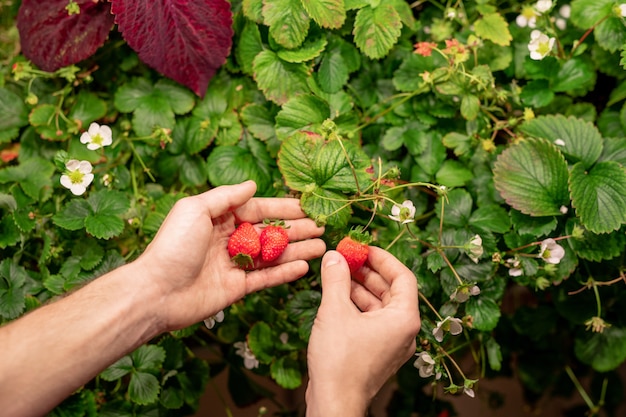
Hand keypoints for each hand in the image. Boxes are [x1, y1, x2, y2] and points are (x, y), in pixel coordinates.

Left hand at [134, 180, 325, 331]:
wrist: (156, 291)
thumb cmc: (173, 246)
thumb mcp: (195, 209)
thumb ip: (226, 196)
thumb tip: (253, 184)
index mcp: (219, 218)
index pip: (259, 209)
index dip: (283, 208)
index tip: (307, 207)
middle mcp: (229, 239)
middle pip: (270, 232)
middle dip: (296, 229)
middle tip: (322, 226)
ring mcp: (234, 264)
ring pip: (272, 255)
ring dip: (297, 250)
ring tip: (321, 246)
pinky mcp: (237, 288)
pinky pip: (265, 278)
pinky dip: (284, 273)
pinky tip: (304, 267)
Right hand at [306, 247, 420, 415]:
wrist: (334, 402)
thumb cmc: (340, 360)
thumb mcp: (335, 311)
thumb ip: (336, 279)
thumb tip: (334, 256)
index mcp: (404, 318)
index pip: (403, 276)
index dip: (383, 258)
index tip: (363, 247)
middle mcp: (403, 330)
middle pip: (391, 290)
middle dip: (368, 271)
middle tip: (347, 256)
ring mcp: (391, 343)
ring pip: (379, 305)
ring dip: (360, 287)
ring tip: (337, 273)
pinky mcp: (377, 352)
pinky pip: (372, 320)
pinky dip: (357, 306)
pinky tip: (337, 296)